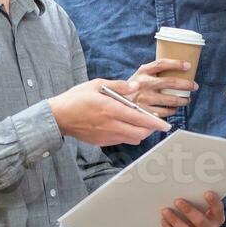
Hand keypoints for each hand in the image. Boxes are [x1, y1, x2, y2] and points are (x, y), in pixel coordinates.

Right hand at [49, 78, 169, 146]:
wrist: (59, 116)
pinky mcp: (102, 142)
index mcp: (111, 109)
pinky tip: (124, 126)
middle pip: (140, 133)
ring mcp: (106, 135)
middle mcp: (111, 124)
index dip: (155, 123)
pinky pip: (121, 141)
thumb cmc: (77, 98)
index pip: (139, 118)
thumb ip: (119, 86)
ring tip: (140, 124)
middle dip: (150, 130)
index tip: (166, 125)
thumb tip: (136, 86)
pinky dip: (127, 135)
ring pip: (132, 139)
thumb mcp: (96, 84)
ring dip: (140, 133)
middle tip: (155, 123)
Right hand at [128, 59, 198, 116]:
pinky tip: (174, 109)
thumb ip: (149, 73)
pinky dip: (172, 111)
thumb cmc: (127, 90)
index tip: (188, 65)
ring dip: (182, 100)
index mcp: (142, 72)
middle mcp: (144, 84)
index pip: (162, 64)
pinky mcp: (145, 112)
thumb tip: (172, 69)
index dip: (176, 63)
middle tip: (194, 86)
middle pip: (171, 82)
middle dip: (186, 84)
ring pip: (170, 100)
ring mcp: (144, 98)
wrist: (111, 105)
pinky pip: (164, 112)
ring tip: (186, 99)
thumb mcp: (138, 75)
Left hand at [161, 191, 224, 226]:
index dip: (214, 202)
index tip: (207, 193)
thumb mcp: (202, 210)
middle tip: (177, 201)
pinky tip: (164, 222)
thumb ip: (198, 202)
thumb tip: (184, 188)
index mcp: (217, 219)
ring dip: (175, 220)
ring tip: (165, 211)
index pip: (218, 209)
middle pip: (200, 221)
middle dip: (188, 210)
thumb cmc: (197, 217)